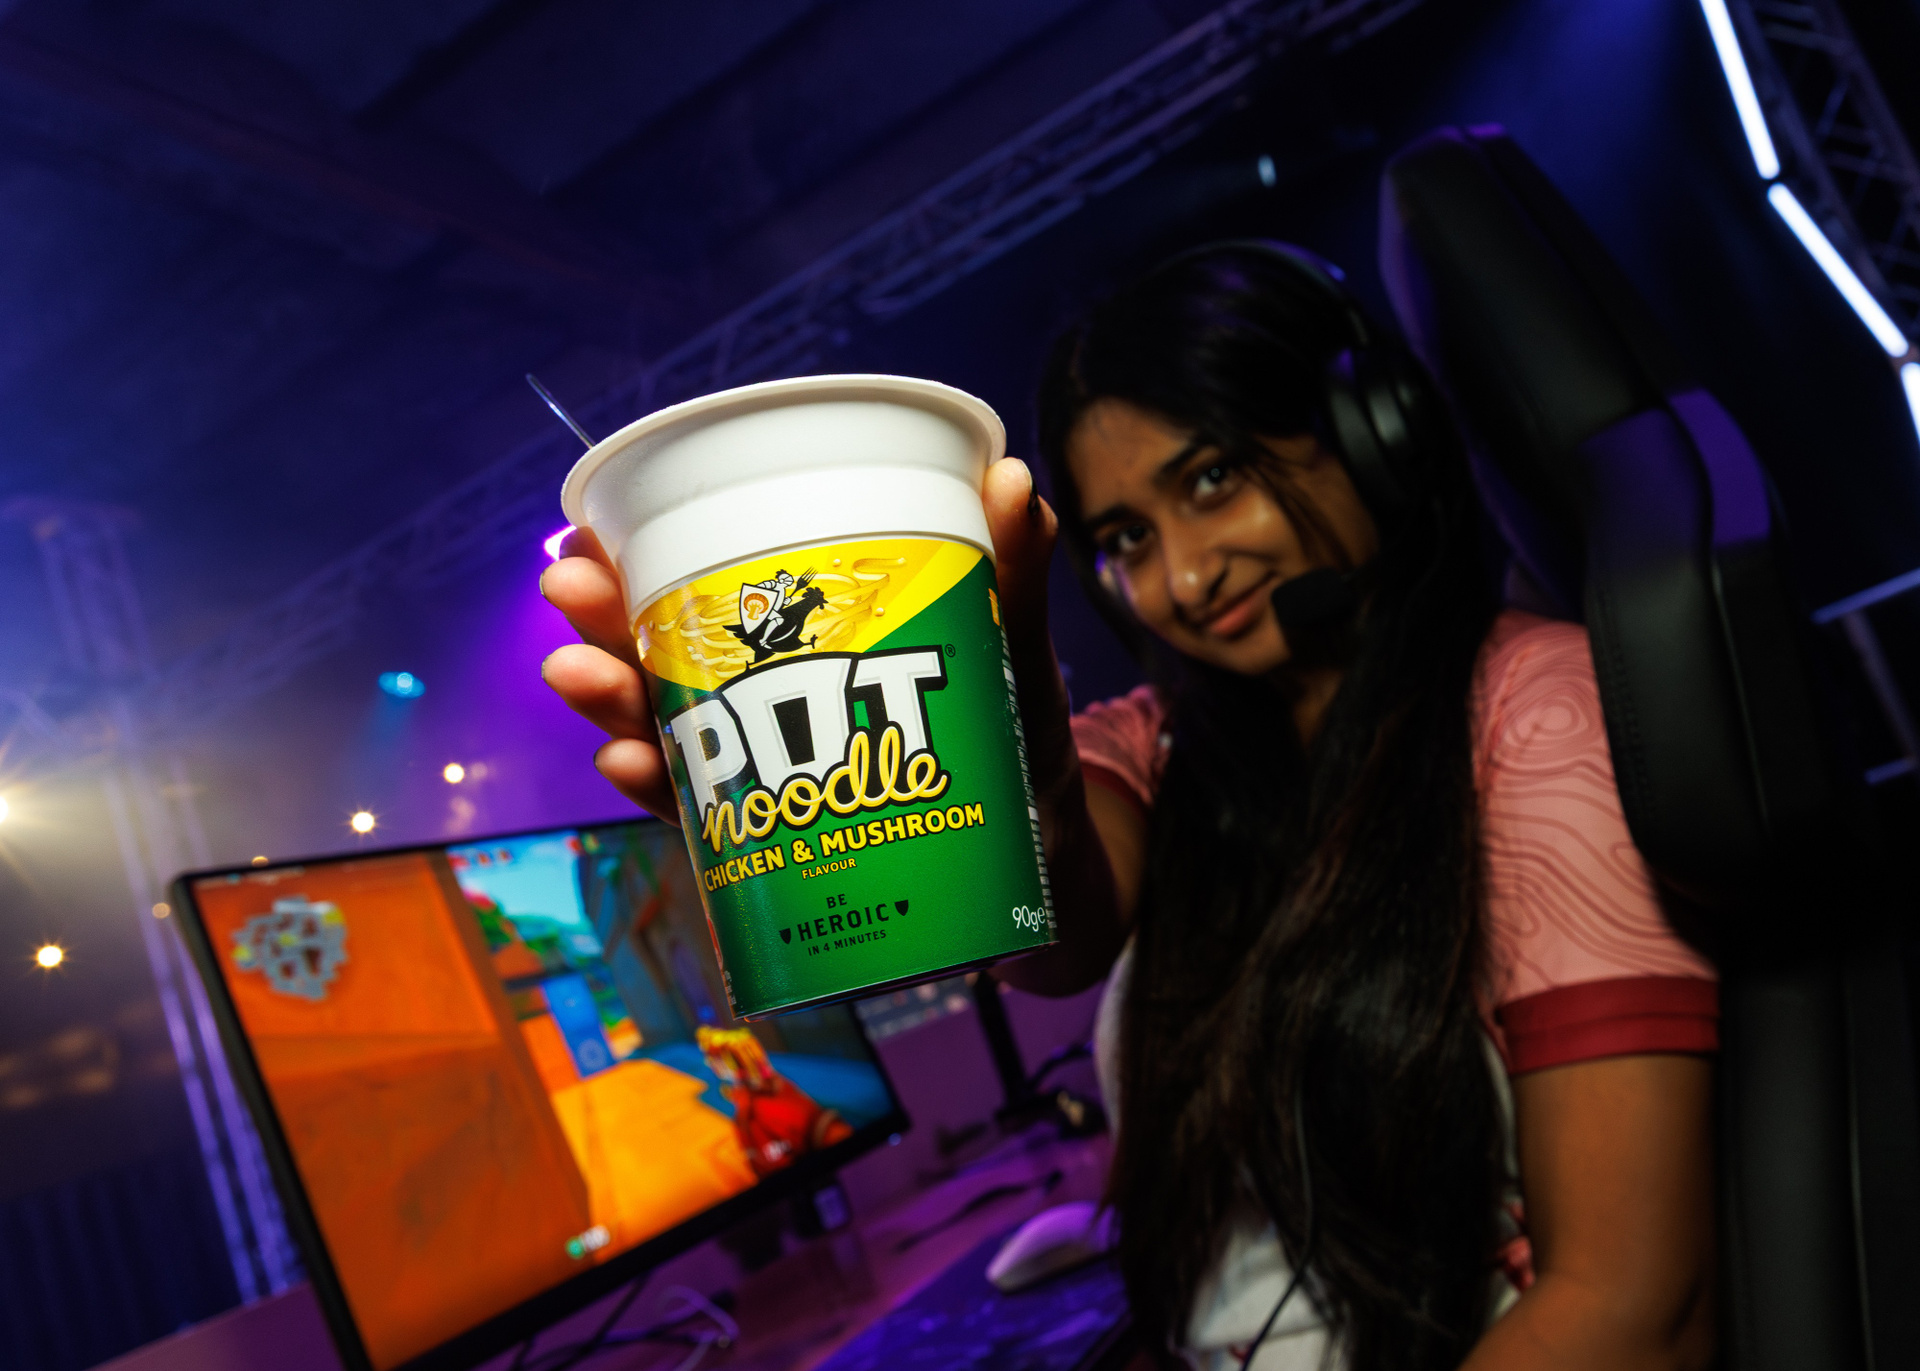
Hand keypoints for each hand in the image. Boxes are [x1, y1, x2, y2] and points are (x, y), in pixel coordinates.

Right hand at [539, 457, 1069, 822]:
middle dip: (604, 620)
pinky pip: (701, 818)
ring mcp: (762, 773)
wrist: (1040, 854)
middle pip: (661, 652)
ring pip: (663, 729)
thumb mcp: (1010, 649)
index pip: (700, 587)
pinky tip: (627, 766)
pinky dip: (658, 790)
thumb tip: (1016, 477)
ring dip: (611, 699)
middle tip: (567, 590)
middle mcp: (761, 701)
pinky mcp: (777, 841)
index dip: (632, 557)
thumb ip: (1011, 575)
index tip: (584, 534)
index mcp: (799, 636)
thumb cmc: (1010, 735)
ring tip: (576, 676)